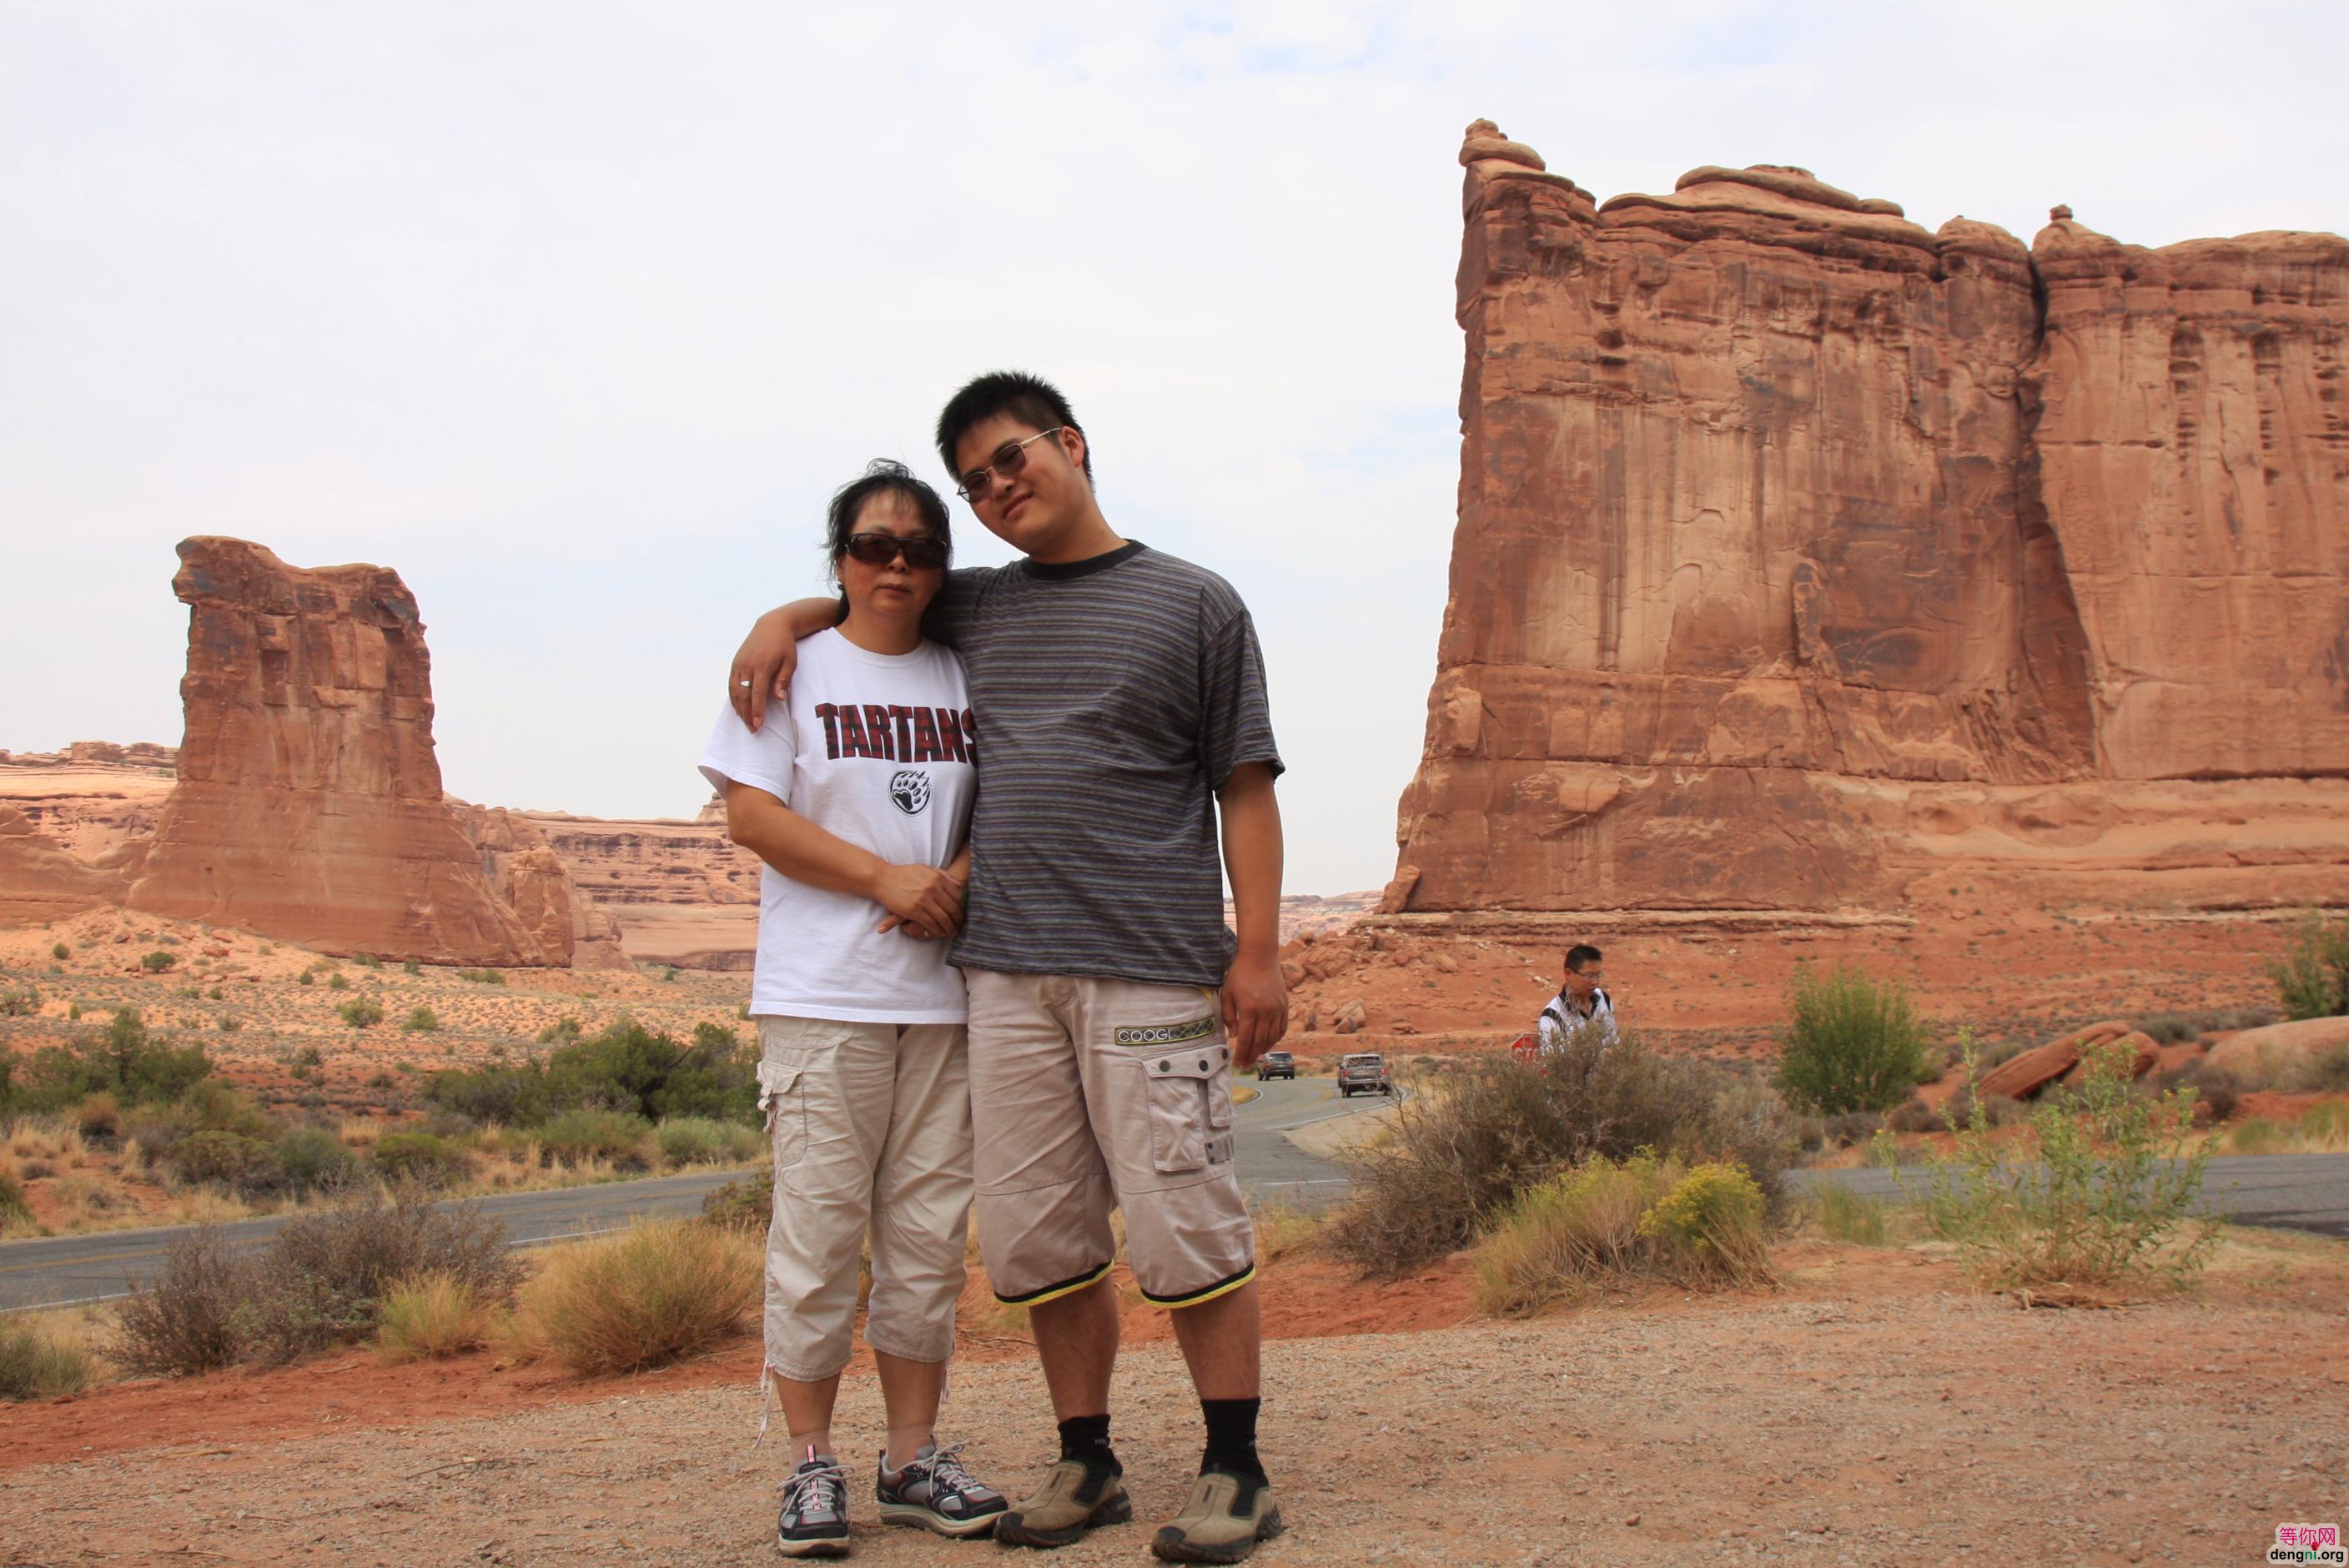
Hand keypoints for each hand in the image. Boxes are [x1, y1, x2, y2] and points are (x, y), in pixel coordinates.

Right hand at [730, 609, 800, 732]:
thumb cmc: (784, 645)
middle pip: (743, 695)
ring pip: (735, 691)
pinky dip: (734, 697)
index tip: (758, 724)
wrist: (771, 625)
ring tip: (745, 722)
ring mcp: (739, 664)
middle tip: (752, 729)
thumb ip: (783, 680)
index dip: (756, 710)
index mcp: (762, 665)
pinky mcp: (735, 663)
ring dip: (739, 708)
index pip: (757, 693)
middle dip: (746, 714)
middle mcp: (747, 665)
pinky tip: (738, 708)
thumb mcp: (790, 661)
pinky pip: (732, 684)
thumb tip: (780, 699)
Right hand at [870, 863, 965, 940]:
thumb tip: (959, 885)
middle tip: (960, 926)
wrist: (883, 878)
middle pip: (952, 908)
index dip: (962, 907)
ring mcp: (923, 900)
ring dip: (949, 927)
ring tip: (952, 932)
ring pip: (943, 918)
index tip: (963, 913)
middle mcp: (932, 889)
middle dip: (958, 919)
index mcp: (937, 878)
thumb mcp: (925, 869)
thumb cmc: (904, 873)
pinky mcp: (914, 910)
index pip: (956, 895)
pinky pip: (931, 923)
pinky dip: (937, 930)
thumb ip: (943, 875)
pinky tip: (940, 933)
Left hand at [1220, 950, 1288, 1067]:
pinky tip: (1269, 1043)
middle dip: (1252, 1056)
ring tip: (1256, 1056)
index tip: (1237, 1064)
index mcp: (1249, 1010)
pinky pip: (1282, 1028)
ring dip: (1264, 1049)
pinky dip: (1276, 1039)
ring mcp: (1277, 1009)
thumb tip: (1233, 1036)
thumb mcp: (1227, 993)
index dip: (1241, 1054)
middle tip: (1246, 1065)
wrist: (1260, 957)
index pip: (1245, 1039)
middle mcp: (1265, 1012)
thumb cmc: (1240, 974)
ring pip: (1272, 1037)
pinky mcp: (1285, 1005)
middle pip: (1259, 1042)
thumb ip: (1228, 1016)